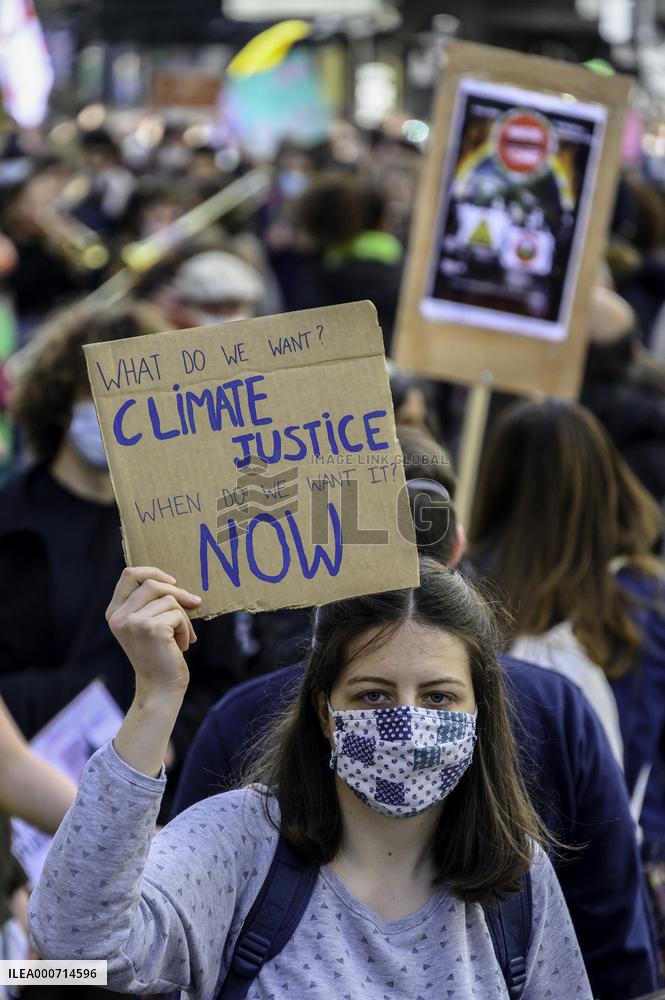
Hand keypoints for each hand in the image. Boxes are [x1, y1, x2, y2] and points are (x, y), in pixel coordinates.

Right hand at [106, 567, 200, 698]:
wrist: (160, 688)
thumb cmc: (158, 656)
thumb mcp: (146, 626)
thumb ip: (149, 604)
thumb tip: (173, 581)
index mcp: (114, 613)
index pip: (129, 575)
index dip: (152, 572)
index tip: (172, 582)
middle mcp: (119, 616)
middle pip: (153, 584)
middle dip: (178, 593)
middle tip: (194, 604)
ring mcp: (134, 622)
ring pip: (169, 600)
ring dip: (183, 617)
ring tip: (183, 637)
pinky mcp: (152, 628)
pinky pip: (178, 615)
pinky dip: (186, 628)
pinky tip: (182, 645)